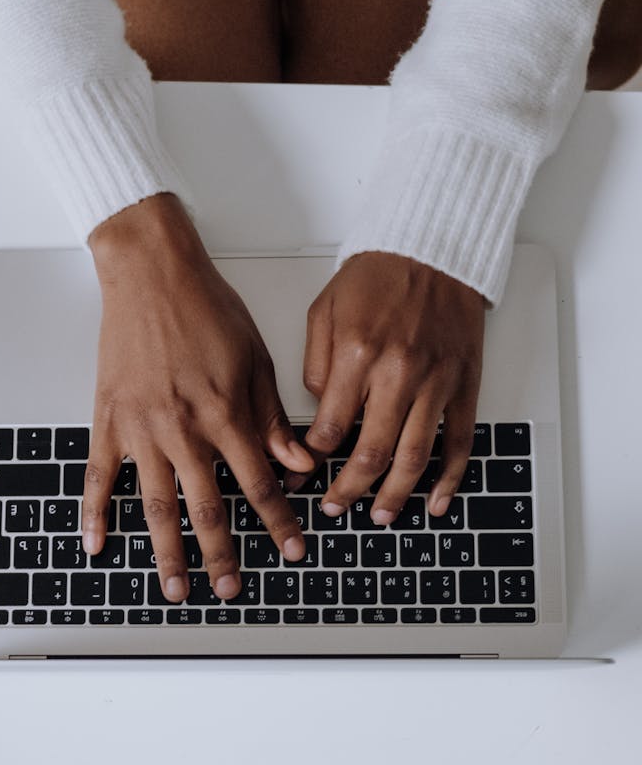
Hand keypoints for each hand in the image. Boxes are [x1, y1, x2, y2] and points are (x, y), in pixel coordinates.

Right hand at [83, 193, 314, 601]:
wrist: (151, 273)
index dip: (278, 523)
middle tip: (230, 589)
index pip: (259, 484)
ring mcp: (141, 429)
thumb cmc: (206, 308)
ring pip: (155, 504)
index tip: (291, 551)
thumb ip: (272, 418)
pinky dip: (95, 513)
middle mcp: (184, 429)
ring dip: (167, 551)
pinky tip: (97, 545)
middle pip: (207, 507)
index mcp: (225, 414)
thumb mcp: (256, 359)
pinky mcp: (108, 419)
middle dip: (222, 554)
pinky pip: (99, 476)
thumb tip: (298, 462)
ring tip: (175, 586)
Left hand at [283, 251, 486, 522]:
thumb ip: (316, 365)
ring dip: (395, 494)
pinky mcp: (463, 385)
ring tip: (380, 516)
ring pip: (414, 456)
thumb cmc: (377, 276)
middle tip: (335, 508)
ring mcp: (435, 382)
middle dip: (349, 490)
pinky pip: (458, 441)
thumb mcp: (325, 311)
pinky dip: (449, 477)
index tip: (300, 477)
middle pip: (370, 452)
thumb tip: (319, 414)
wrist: (433, 248)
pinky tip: (437, 501)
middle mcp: (397, 373)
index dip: (311, 461)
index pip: (328, 427)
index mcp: (357, 354)